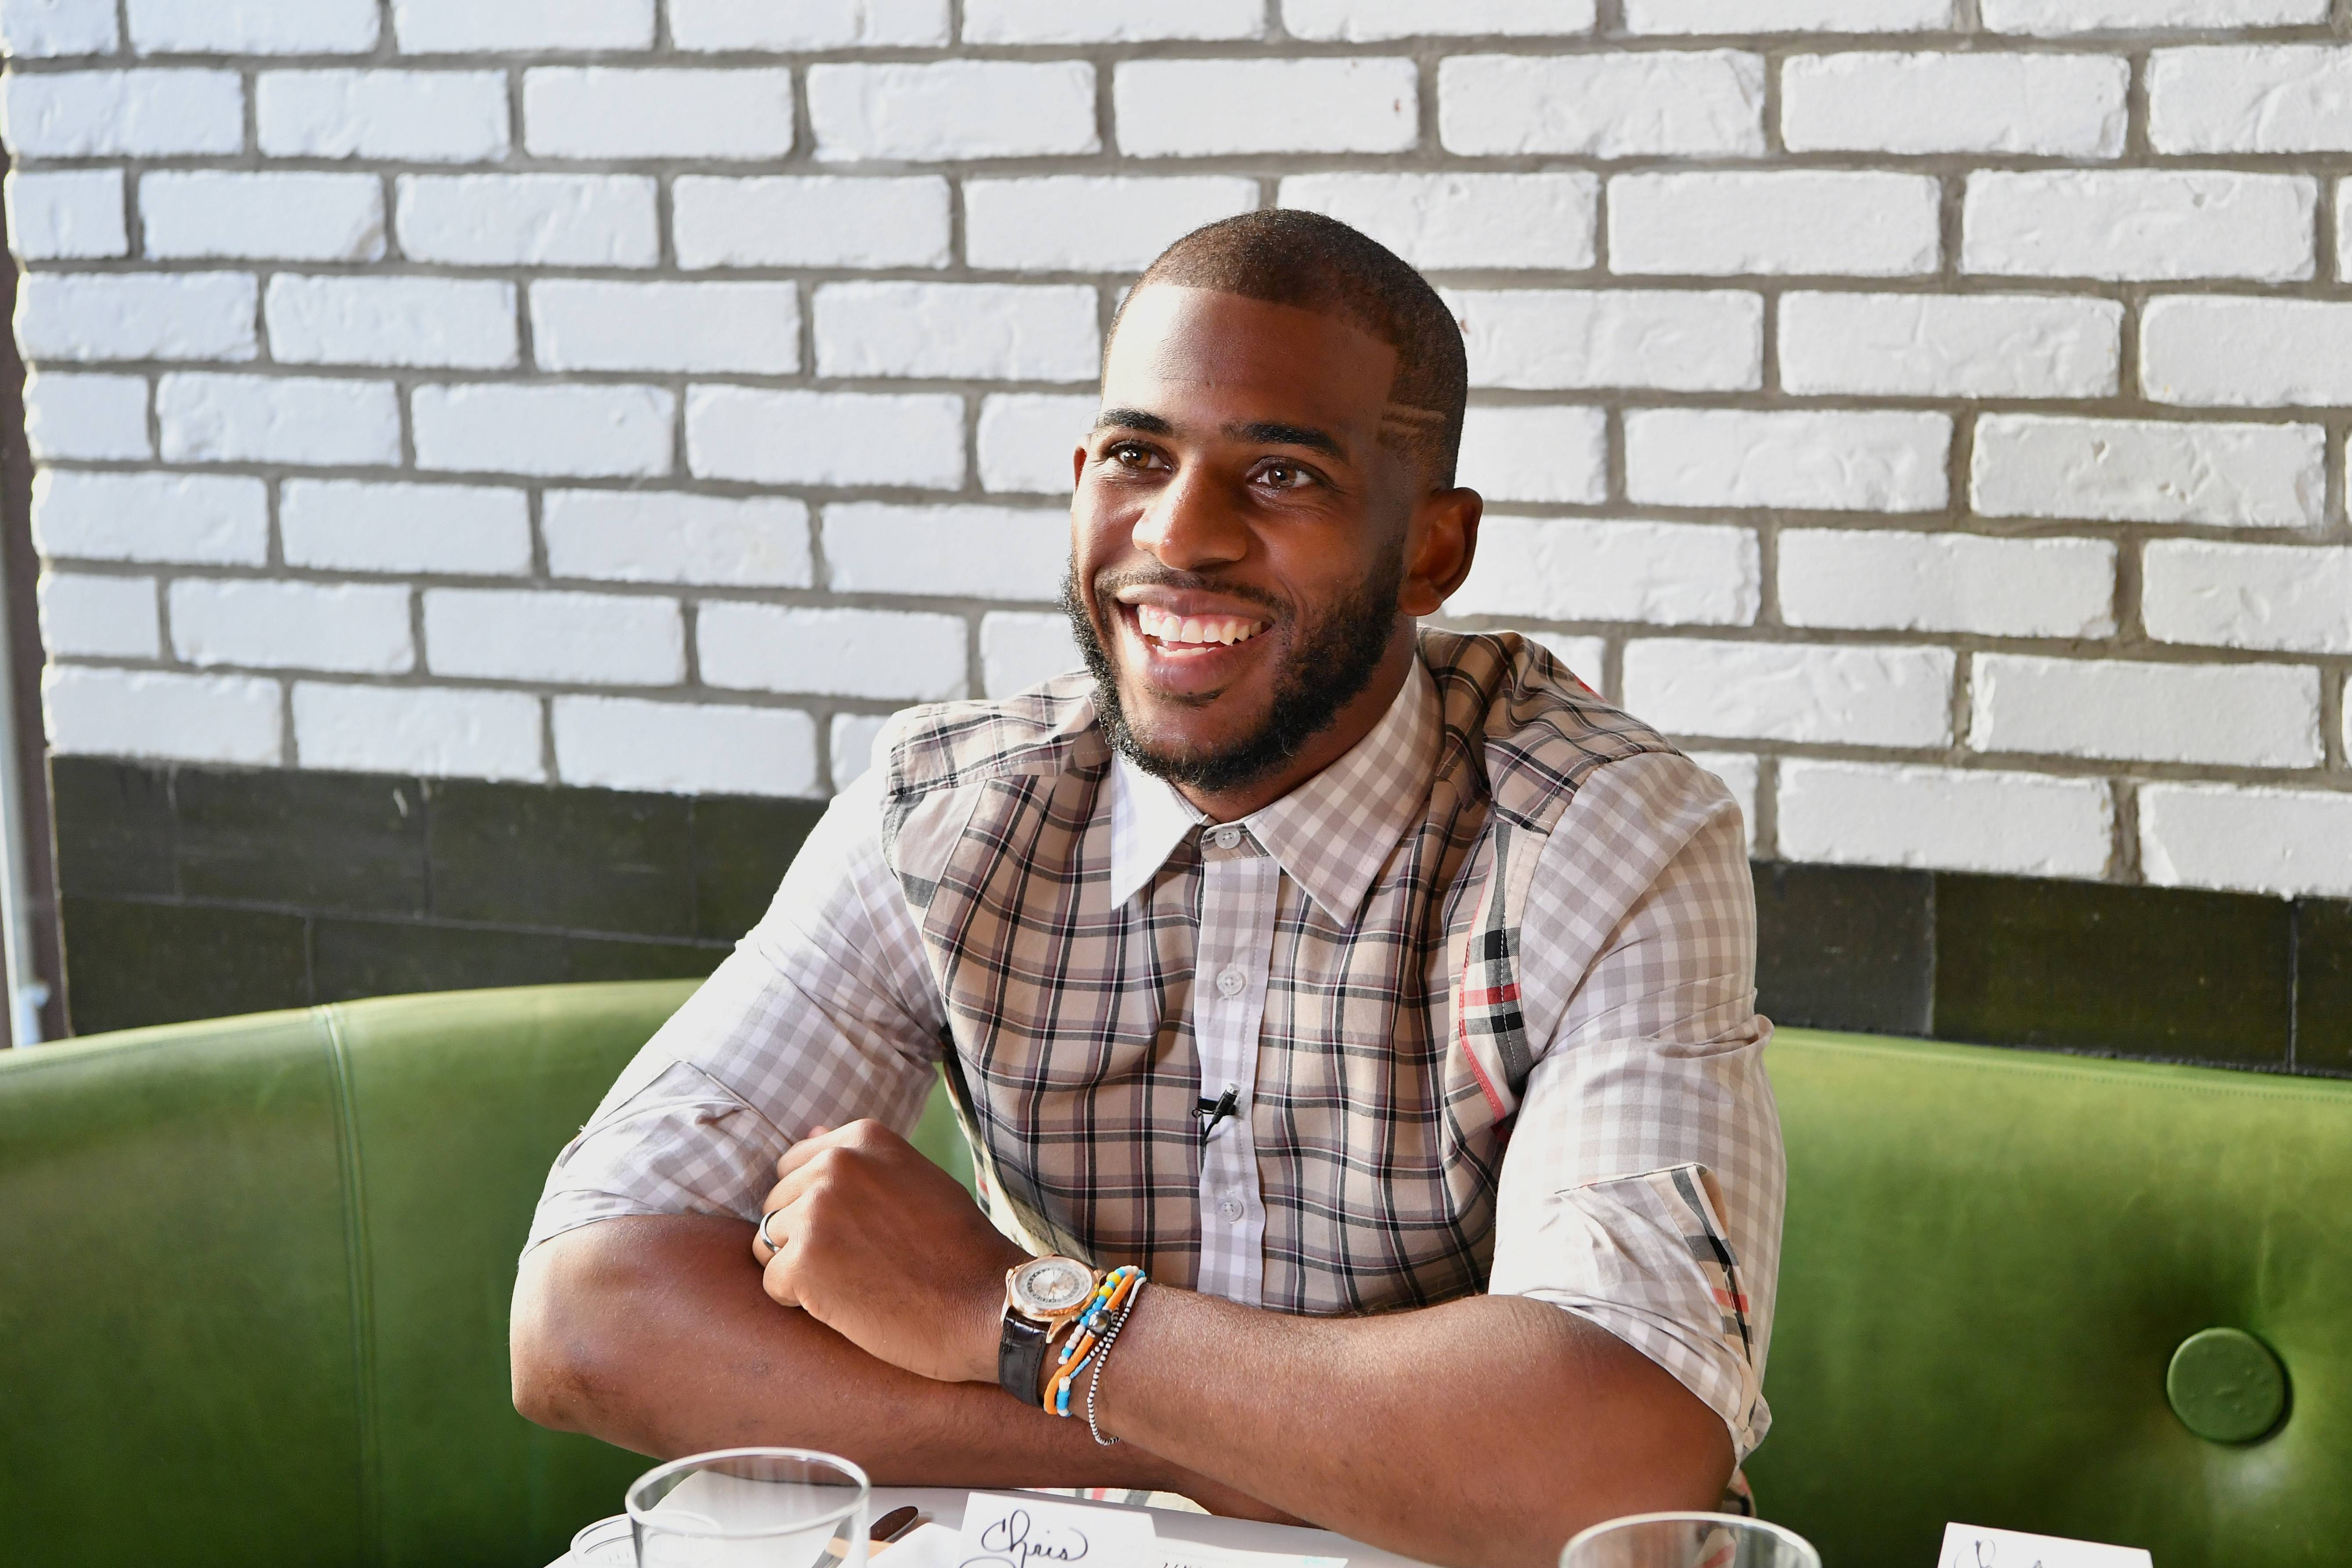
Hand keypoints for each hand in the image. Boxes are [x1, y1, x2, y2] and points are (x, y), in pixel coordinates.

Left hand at [752, 1119, 1026, 1384]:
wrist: (986, 1304)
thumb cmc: (956, 1250)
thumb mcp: (915, 1180)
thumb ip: (861, 1160)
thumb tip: (806, 1132)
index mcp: (863, 1138)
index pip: (793, 1166)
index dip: (816, 1206)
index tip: (858, 1230)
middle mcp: (835, 1164)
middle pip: (776, 1205)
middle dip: (805, 1238)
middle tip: (861, 1263)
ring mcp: (816, 1210)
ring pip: (767, 1243)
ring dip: (801, 1269)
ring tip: (855, 1282)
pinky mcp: (804, 1262)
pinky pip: (772, 1283)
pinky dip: (801, 1303)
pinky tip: (848, 1304)